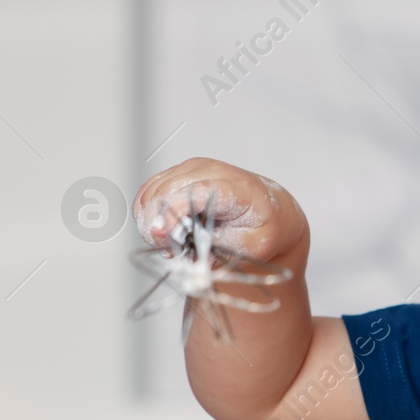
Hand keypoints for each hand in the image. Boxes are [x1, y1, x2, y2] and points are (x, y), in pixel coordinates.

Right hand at [131, 157, 307, 264]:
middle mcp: (210, 171)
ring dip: (151, 221)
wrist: (270, 209)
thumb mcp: (254, 245)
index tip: (161, 236)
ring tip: (171, 242)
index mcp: (234, 187)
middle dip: (156, 224)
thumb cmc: (264, 225)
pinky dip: (149, 213)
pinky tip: (165, 230)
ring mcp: (192, 169)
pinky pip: (150, 190)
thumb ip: (220, 246)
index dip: (171, 213)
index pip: (194, 192)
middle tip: (168, 250)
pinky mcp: (179, 173)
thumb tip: (188, 249)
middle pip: (166, 191)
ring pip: (152, 191)